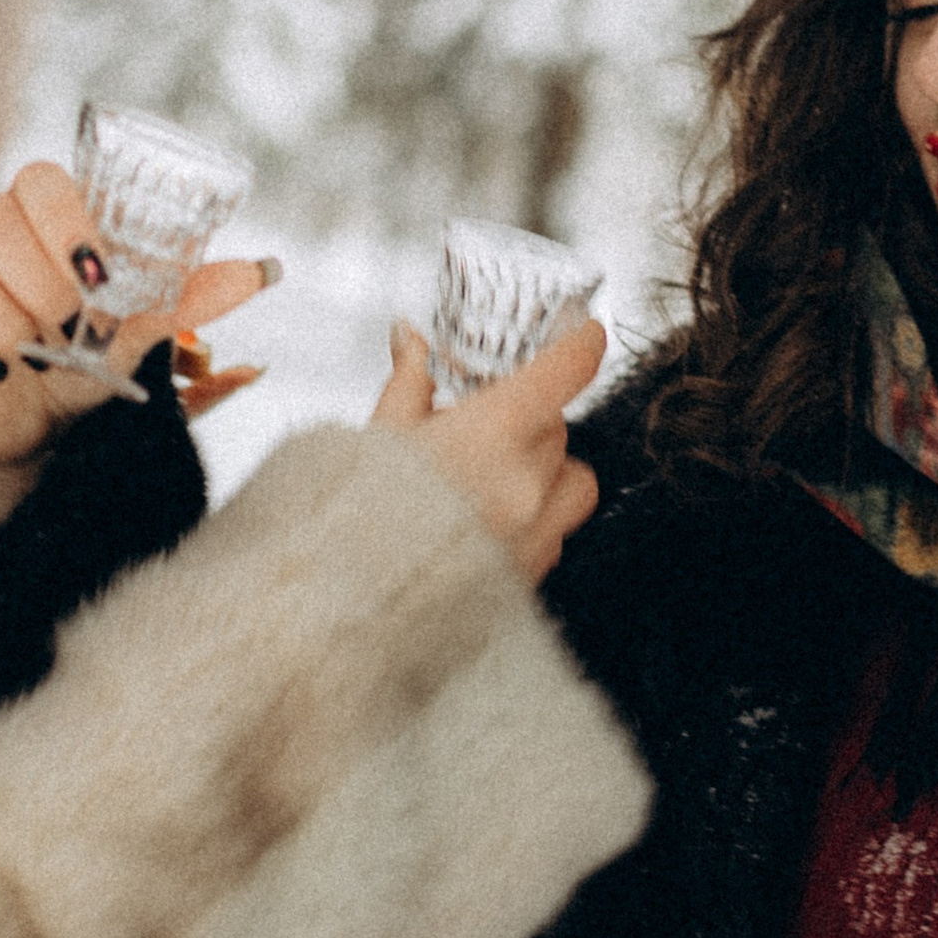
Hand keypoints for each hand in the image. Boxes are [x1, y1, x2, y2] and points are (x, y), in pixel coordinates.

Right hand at [0, 161, 272, 523]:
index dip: (64, 223)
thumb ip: (190, 295)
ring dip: (0, 325)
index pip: (37, 179)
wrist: (47, 430)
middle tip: (64, 326)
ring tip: (26, 356)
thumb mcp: (142, 330)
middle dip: (35, 281)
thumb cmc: (91, 363)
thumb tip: (262, 271)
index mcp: (41, 213)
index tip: (96, 274)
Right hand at [369, 316, 602, 584]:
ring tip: (499, 477)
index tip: (585, 333)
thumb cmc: (361, 515)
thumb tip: (408, 337)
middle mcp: (528, 481)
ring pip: (574, 481)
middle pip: (558, 428)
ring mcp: (537, 532)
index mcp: (495, 432)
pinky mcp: (532, 574)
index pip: (566, 371)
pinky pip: (556, 533)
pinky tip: (487, 523)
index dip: (582, 344)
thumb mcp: (383, 433)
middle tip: (481, 428)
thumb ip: (409, 380)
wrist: (353, 605)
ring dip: (549, 470)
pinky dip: (536, 519)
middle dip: (528, 420)